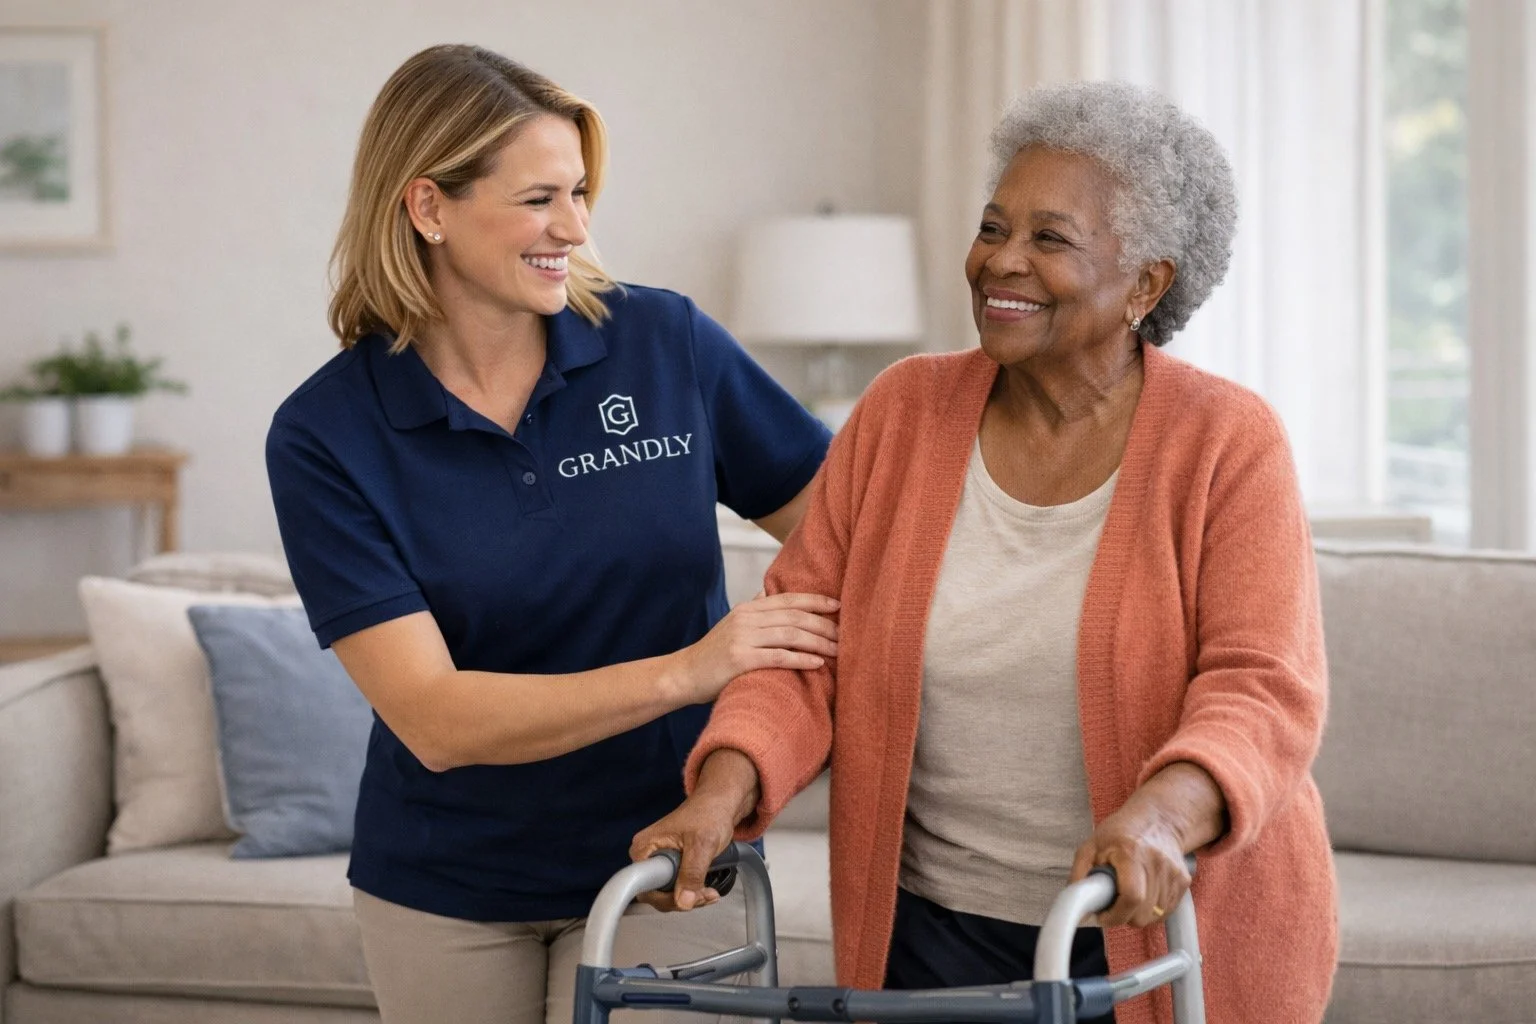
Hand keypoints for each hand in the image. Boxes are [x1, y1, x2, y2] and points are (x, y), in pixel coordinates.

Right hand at [630, 750, 759, 911]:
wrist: (721, 804)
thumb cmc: (709, 813)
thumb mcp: (702, 844)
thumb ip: (692, 873)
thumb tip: (683, 901)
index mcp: (645, 848)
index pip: (644, 887)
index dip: (666, 898)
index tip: (688, 897)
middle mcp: (647, 856)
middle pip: (656, 894)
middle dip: (683, 899)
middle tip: (705, 894)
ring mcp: (659, 862)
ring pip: (668, 895)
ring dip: (691, 898)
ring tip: (710, 892)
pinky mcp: (671, 867)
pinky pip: (677, 889)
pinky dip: (693, 893)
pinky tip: (706, 890)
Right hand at [672, 592, 837, 704]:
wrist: (683, 674)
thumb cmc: (712, 654)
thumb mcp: (732, 625)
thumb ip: (753, 610)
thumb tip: (768, 594)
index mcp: (748, 609)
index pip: (788, 599)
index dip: (815, 600)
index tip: (838, 606)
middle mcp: (746, 618)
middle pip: (794, 616)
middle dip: (824, 624)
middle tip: (846, 634)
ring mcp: (742, 638)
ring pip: (790, 634)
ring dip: (818, 642)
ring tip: (838, 650)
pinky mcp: (739, 659)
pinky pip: (777, 656)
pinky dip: (800, 659)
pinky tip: (817, 663)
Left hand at [1069, 808, 1191, 928]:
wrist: (1158, 820)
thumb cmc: (1121, 832)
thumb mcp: (1091, 846)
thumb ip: (1080, 875)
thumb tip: (1078, 907)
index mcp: (1131, 852)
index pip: (1131, 897)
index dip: (1115, 914)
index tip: (1103, 915)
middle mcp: (1157, 863)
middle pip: (1142, 913)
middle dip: (1123, 915)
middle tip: (1113, 902)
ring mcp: (1173, 873)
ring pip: (1154, 917)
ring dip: (1137, 914)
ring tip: (1127, 894)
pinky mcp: (1183, 881)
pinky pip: (1165, 912)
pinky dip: (1151, 911)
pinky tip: (1143, 894)